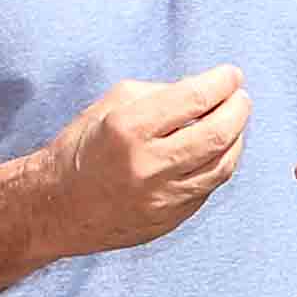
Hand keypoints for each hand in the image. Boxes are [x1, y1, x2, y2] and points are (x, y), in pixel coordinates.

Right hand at [48, 66, 249, 253]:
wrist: (56, 208)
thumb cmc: (81, 148)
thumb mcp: (111, 105)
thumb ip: (159, 93)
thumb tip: (204, 90)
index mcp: (128, 129)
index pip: (193, 99)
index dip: (221, 83)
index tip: (231, 75)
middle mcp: (147, 165)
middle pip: (217, 134)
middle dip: (238, 110)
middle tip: (240, 98)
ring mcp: (161, 199)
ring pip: (222, 166)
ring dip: (235, 139)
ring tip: (233, 123)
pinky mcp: (168, 221)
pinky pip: (207, 189)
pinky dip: (218, 165)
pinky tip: (215, 151)